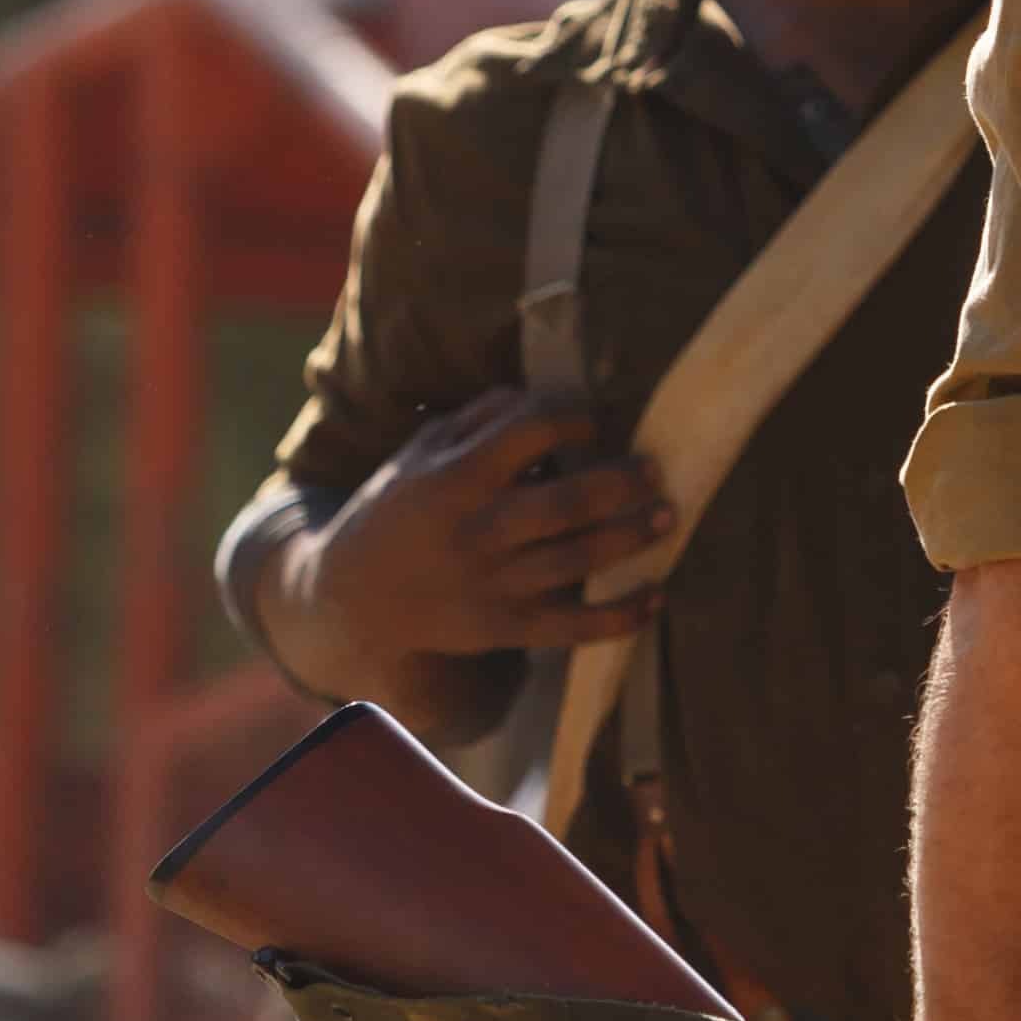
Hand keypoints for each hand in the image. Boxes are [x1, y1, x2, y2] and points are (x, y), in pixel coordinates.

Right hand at [303, 394, 676, 669]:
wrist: (353, 598)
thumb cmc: (396, 510)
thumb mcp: (419, 452)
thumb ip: (478, 419)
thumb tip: (540, 393)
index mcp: (455, 477)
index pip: (528, 434)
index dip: (572, 420)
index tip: (594, 421)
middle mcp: (478, 530)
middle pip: (566, 502)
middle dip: (621, 483)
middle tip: (655, 469)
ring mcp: (493, 583)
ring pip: (578, 559)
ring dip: (631, 537)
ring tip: (667, 516)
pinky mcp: (504, 627)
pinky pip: (573, 626)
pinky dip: (620, 616)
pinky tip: (657, 597)